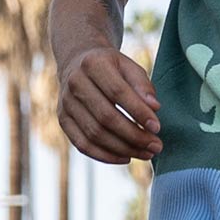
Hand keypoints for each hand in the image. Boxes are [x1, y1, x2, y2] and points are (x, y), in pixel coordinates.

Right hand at [60, 47, 162, 163]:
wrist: (78, 62)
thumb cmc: (111, 67)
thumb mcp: (129, 67)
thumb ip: (143, 85)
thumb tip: (154, 108)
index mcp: (93, 64)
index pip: (118, 93)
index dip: (138, 112)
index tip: (157, 127)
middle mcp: (75, 82)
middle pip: (106, 117)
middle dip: (134, 136)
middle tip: (156, 146)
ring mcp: (66, 103)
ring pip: (95, 134)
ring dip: (124, 149)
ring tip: (146, 153)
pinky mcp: (63, 120)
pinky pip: (82, 145)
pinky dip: (106, 156)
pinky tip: (126, 157)